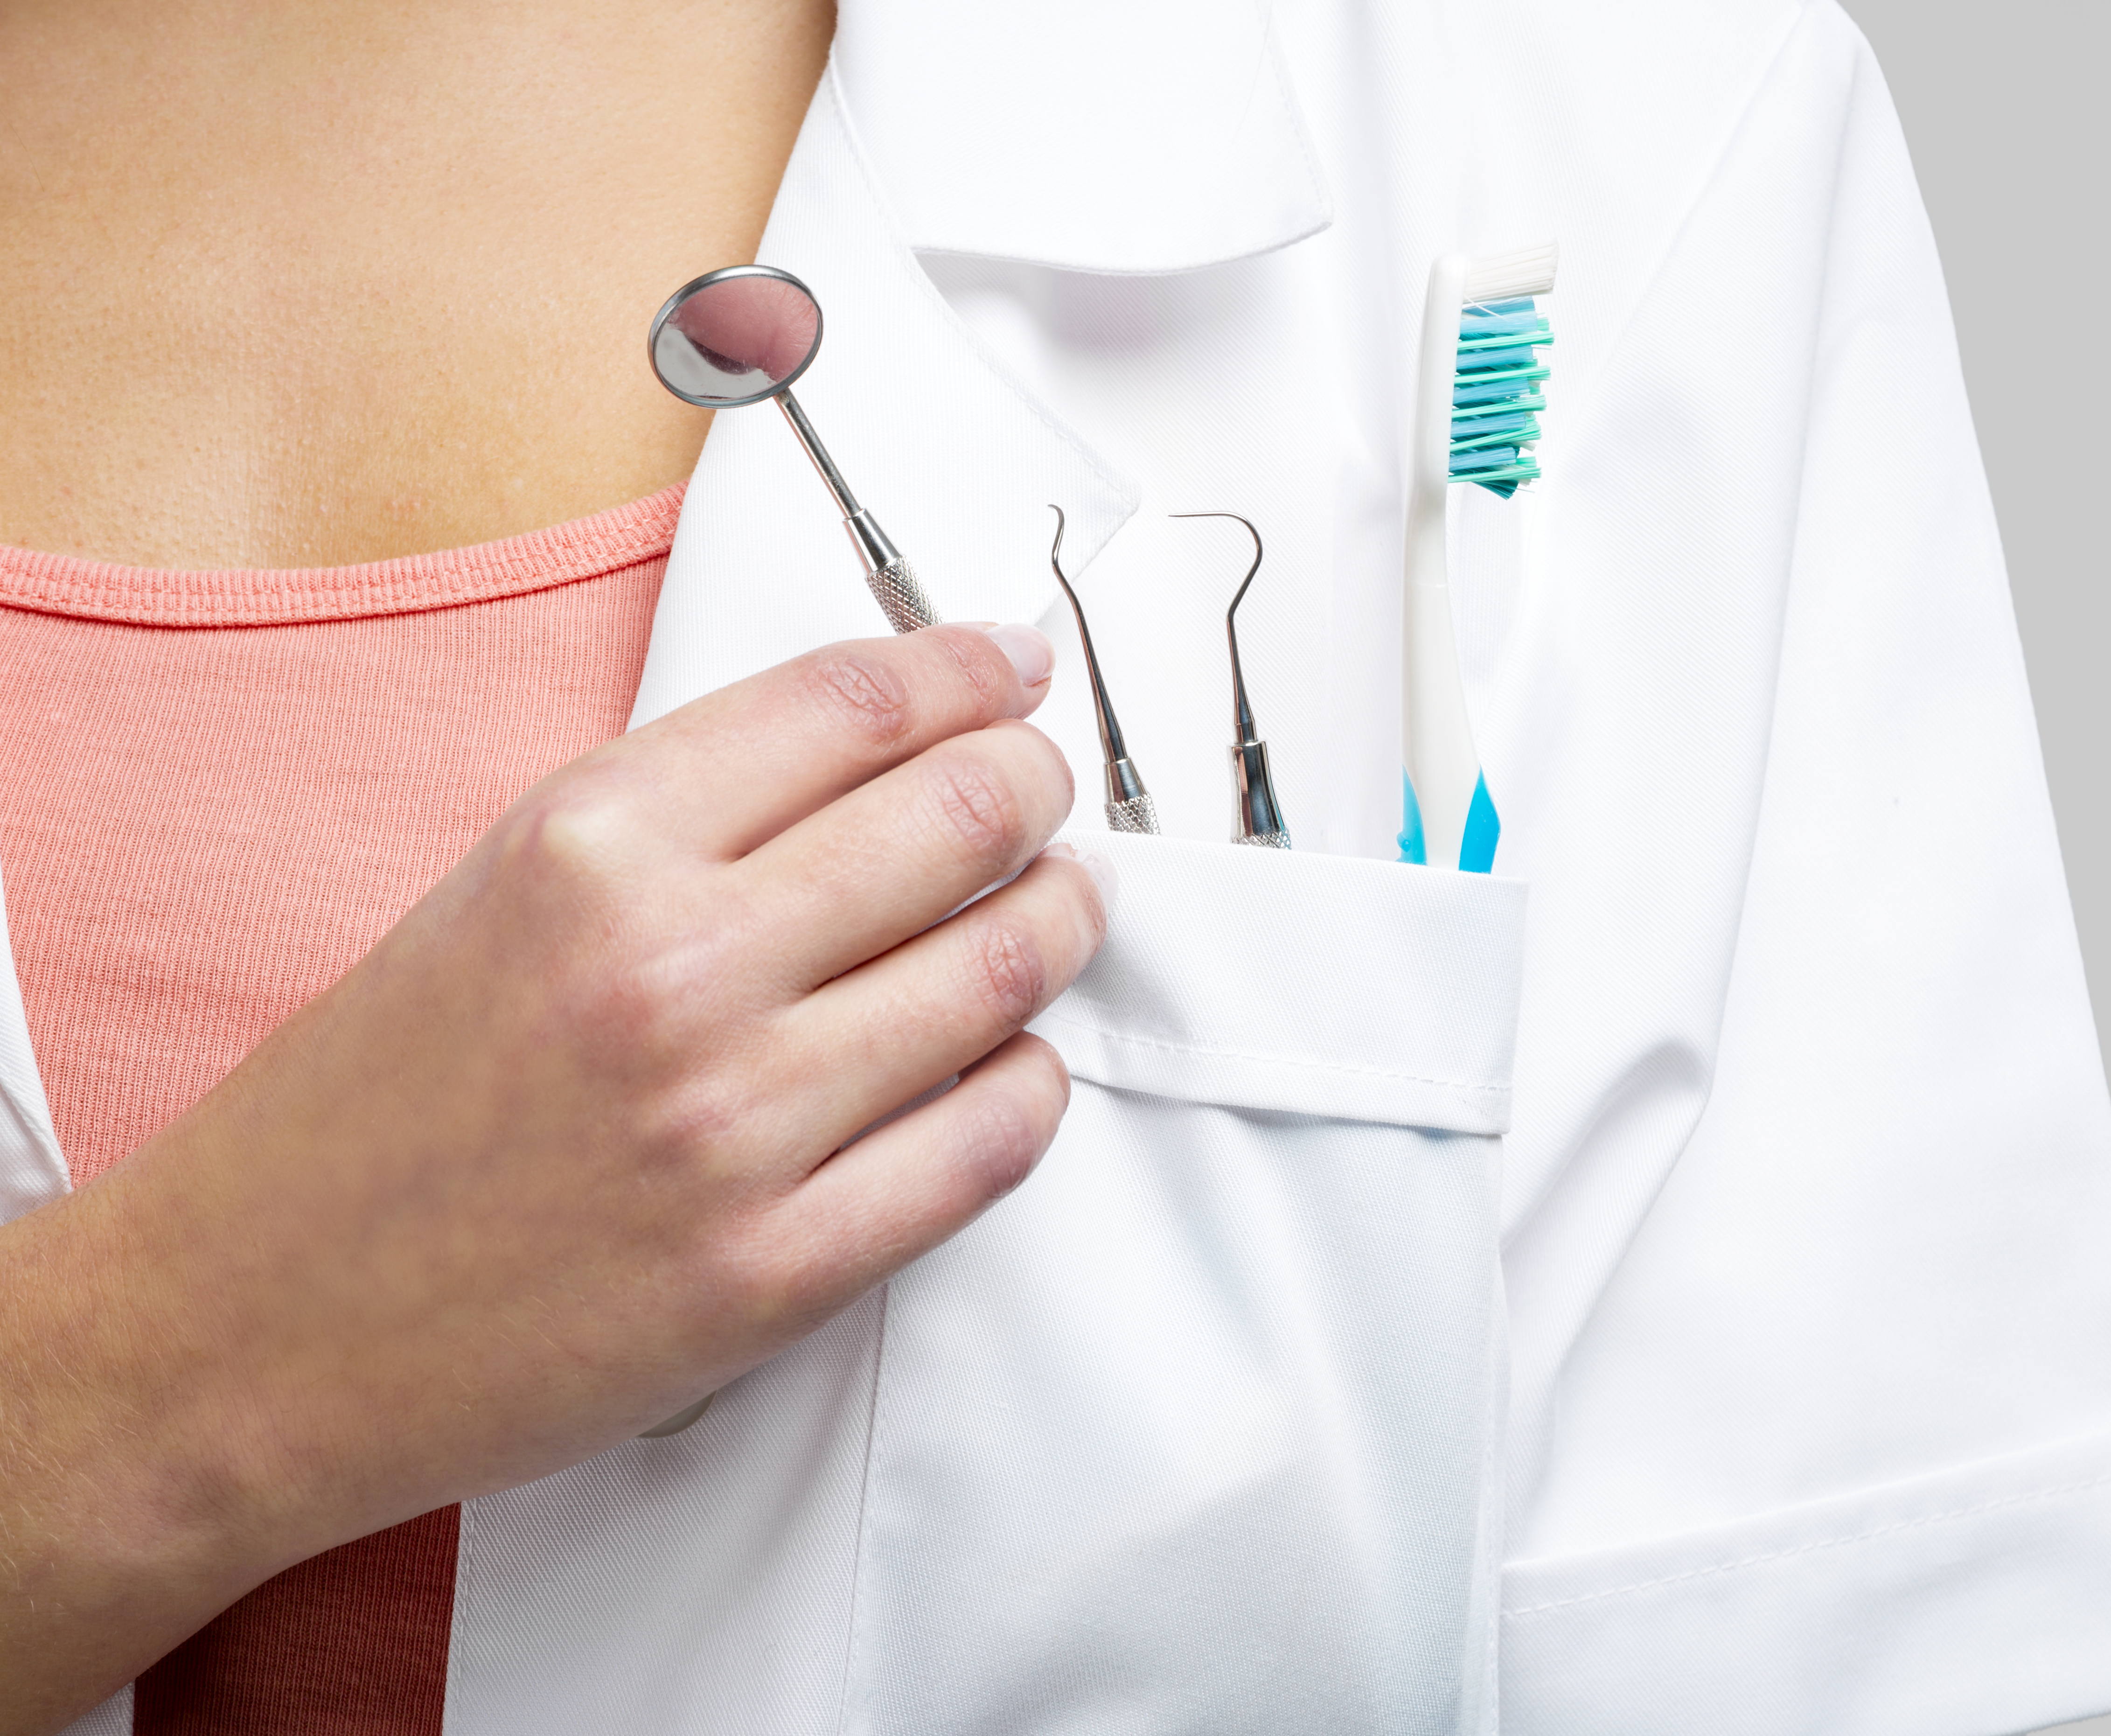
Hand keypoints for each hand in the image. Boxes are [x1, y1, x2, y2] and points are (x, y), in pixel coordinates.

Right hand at [0, 623, 1106, 1731]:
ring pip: (1002, 973)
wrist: (249, 1331)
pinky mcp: (775, 1272)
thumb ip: (683, 815)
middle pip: (960, 817)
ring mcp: (733, 1129)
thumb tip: (882, 749)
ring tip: (1061, 907)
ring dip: (1060, 922)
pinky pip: (987, 1145)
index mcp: (589, 845)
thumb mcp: (502, 889)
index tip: (1016, 667)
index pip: (854, 704)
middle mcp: (672, 969)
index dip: (967, 670)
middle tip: (1050, 792)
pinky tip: (1014, 1062)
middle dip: (1039, 786)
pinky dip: (1030, 1084)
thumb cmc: (376, 1106)